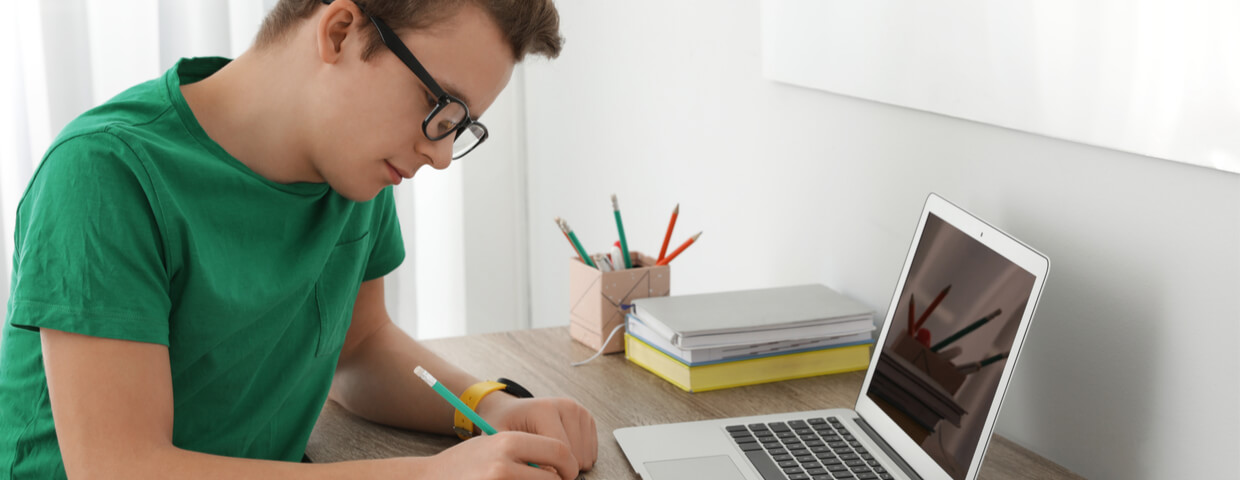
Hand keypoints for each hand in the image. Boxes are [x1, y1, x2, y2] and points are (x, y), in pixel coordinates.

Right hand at [414, 431, 579, 479]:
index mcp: (507, 441)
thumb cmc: (465, 464)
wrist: (427, 479)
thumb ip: (525, 451)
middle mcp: (503, 464)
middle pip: (554, 479)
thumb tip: (564, 464)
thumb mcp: (493, 446)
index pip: (559, 450)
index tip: (567, 473)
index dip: (569, 465)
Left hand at [477, 394, 598, 471]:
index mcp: (544, 409)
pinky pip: (591, 451)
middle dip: (561, 469)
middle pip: (574, 454)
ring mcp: (579, 411)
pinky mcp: (587, 418)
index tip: (542, 477)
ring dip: (570, 464)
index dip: (553, 473)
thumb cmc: (506, 425)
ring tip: (550, 458)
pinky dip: (579, 458)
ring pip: (585, 455)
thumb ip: (521, 458)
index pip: (559, 450)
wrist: (512, 410)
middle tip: (543, 466)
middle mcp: (566, 406)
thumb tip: (546, 475)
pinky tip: (562, 453)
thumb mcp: (502, 440)